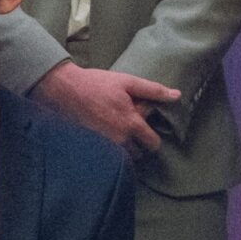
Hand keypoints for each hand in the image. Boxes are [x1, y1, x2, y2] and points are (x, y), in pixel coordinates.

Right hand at [33, 62, 179, 156]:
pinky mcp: (92, 148)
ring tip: (116, 129)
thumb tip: (177, 95)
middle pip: (139, 154)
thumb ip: (153, 90)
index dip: (153, 137)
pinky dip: (110, 149)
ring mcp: (104, 147)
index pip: (153, 144)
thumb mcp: (127, 82)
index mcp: (131, 124)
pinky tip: (104, 132)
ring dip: (124, 148)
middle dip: (138, 143)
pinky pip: (108, 156)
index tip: (145, 127)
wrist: (64, 90)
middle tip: (128, 125)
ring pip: (123, 157)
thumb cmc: (96, 84)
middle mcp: (119, 140)